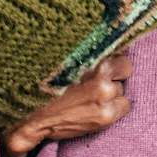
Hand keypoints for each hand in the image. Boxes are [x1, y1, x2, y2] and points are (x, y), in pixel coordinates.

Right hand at [0, 54, 131, 156]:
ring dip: (112, 93)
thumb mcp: (63, 57)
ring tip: (90, 97)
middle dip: (113, 74)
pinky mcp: (106, 114)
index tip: (101, 64)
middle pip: (124, 68)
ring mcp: (105, 94)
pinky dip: (113, 109)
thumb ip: (85, 50)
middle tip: (96, 82)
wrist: (31, 116)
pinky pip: (123, 107)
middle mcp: (100, 70)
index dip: (109, 58)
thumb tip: (108, 39)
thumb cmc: (44, 84)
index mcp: (89, 52)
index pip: (117, 48)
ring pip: (122, 89)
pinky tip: (96, 109)